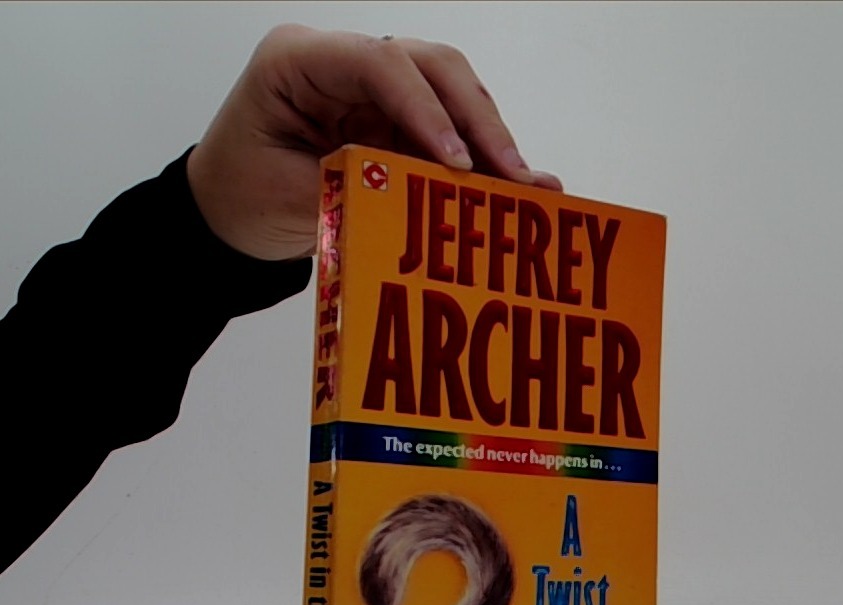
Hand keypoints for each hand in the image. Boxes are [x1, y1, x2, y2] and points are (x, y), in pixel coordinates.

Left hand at [187, 24, 562, 260]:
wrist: (227, 215)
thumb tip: (439, 195)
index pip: (378, 63)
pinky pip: (447, 132)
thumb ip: (359, 188)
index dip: (427, 109)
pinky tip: (517, 186)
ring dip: (489, 139)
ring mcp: (373, 92)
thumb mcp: (290, 198)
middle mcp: (343, 65)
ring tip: (526, 186)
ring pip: (450, 93)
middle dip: (477, 120)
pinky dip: (480, 160)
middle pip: (429, 65)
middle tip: (510, 173)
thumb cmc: (242, 197)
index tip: (458, 165)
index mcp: (299, 62)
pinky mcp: (393, 123)